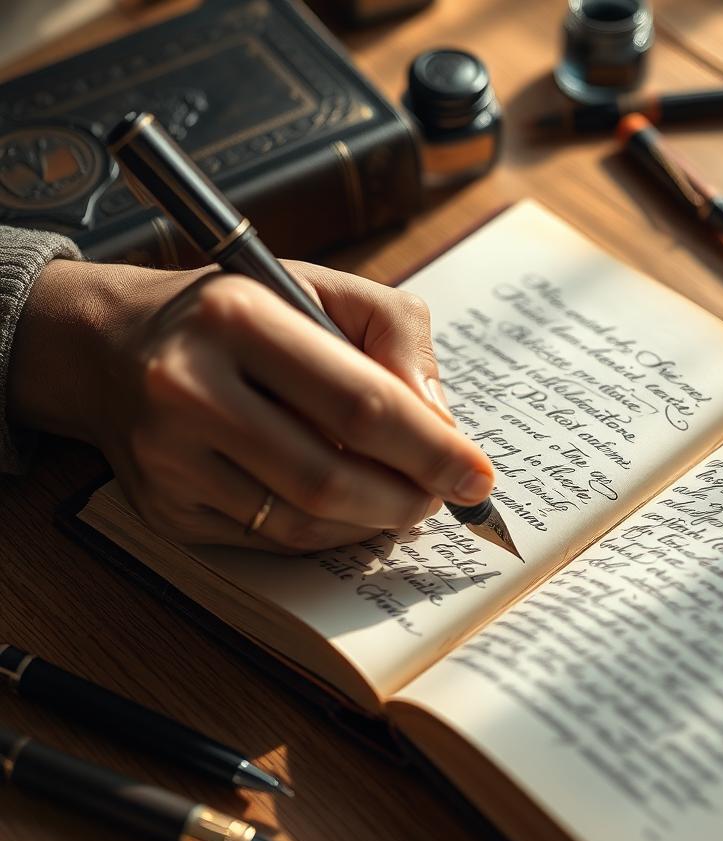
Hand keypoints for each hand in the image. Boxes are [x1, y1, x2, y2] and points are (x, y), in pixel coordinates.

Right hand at [10, 258, 493, 550]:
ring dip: (374, 522)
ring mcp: (169, 459)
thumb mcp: (320, 287)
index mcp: (238, 318)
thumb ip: (396, 337)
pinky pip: (271, 541)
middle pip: (331, 476)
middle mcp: (189, 389)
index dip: (432, 448)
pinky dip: (329, 535)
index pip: (360, 402)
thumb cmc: (237, 314)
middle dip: (409, 497)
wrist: (113, 345)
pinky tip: (351, 511)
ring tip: (406, 500)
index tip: (478, 474)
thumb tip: (443, 423)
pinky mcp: (164, 510)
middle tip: (446, 496)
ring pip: (303, 521)